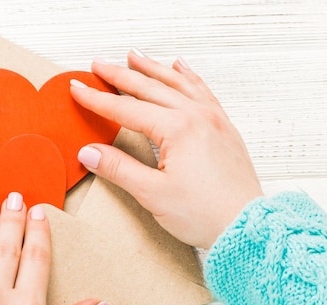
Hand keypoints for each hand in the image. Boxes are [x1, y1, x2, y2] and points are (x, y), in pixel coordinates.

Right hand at [71, 51, 262, 248]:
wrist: (247, 225)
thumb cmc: (205, 214)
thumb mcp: (153, 194)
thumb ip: (118, 168)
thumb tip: (89, 152)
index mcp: (178, 129)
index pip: (126, 109)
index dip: (98, 100)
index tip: (79, 89)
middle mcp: (197, 116)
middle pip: (150, 88)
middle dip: (120, 75)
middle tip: (99, 64)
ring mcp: (213, 119)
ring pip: (177, 84)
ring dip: (152, 68)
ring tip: (134, 56)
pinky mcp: (224, 128)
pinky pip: (203, 91)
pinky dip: (188, 77)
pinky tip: (180, 67)